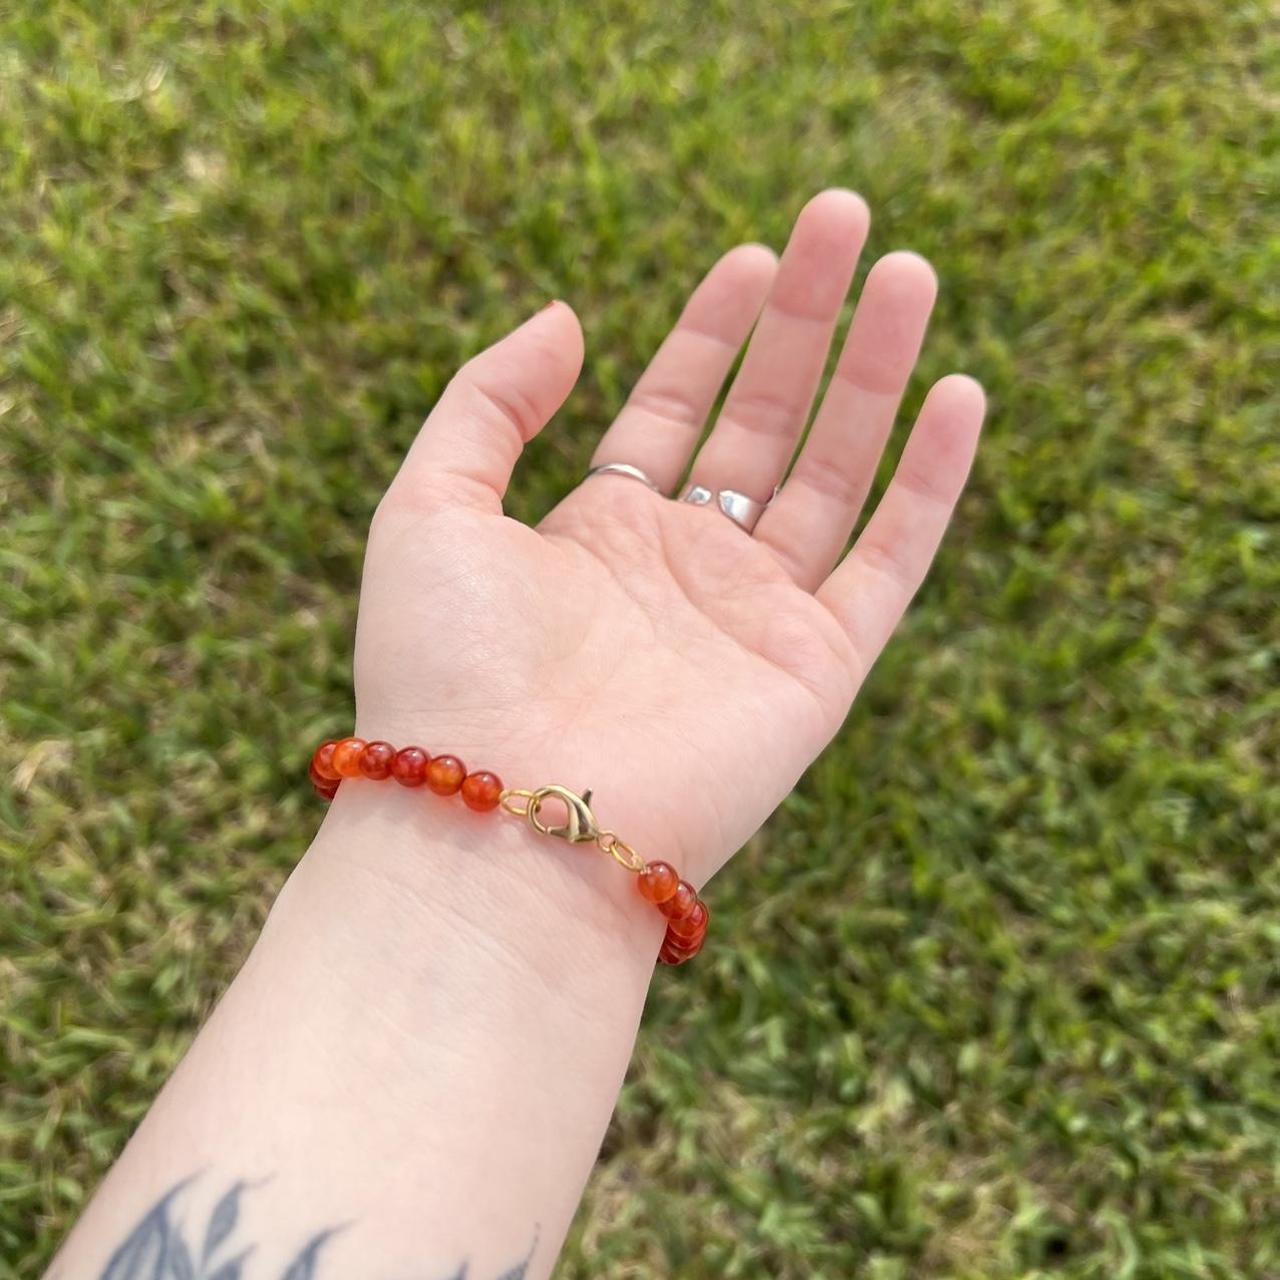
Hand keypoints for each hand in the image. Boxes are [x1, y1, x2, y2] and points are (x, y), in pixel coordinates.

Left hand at [349, 190, 983, 886]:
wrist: (497, 821)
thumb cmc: (444, 671)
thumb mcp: (427, 506)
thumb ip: (486, 401)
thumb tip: (566, 315)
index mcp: (599, 534)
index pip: (675, 408)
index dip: (713, 330)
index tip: (754, 254)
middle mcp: (685, 572)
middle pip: (765, 421)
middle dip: (807, 323)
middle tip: (847, 220)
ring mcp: (756, 619)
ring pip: (836, 472)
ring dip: (875, 374)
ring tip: (909, 273)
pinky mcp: (817, 670)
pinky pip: (889, 560)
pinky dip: (929, 482)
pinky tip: (956, 396)